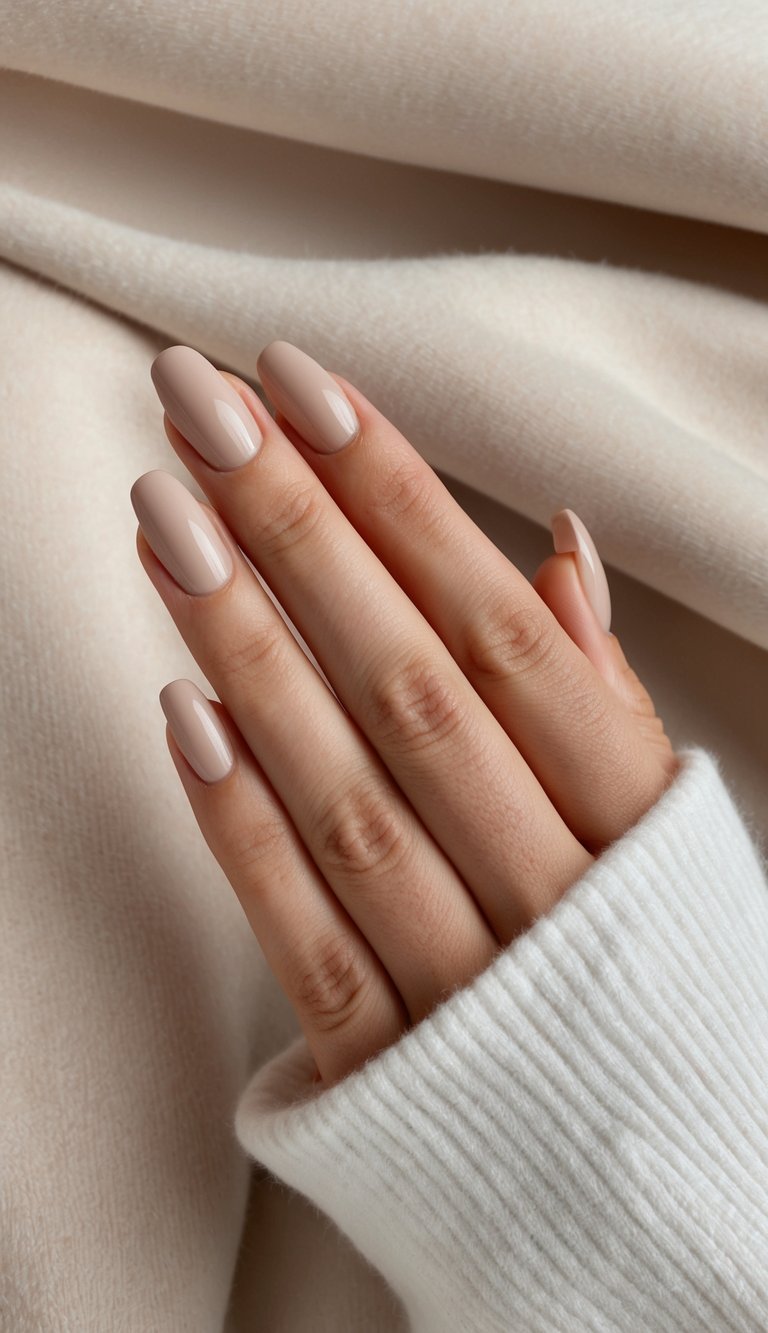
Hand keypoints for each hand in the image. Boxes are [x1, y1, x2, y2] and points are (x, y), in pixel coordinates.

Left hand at [131, 341, 676, 1089]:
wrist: (666, 1196)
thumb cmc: (659, 973)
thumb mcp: (667, 830)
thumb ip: (602, 694)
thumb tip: (557, 544)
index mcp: (635, 821)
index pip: (503, 626)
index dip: (400, 500)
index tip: (305, 389)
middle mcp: (556, 893)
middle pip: (411, 684)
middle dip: (298, 532)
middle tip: (198, 405)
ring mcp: (471, 988)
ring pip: (347, 793)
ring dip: (247, 649)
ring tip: (164, 519)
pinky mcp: (392, 1069)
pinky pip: (305, 934)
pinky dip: (241, 822)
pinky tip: (180, 707)